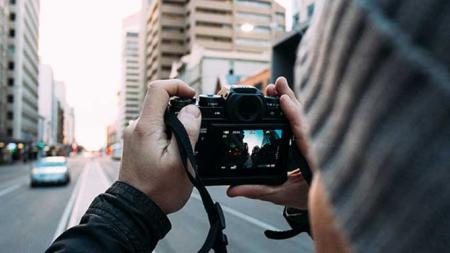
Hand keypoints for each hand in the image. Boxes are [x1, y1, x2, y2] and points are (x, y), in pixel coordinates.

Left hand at [119, 80, 200, 213]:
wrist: (137, 209)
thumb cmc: (158, 190)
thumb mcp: (181, 161)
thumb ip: (188, 131)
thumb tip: (192, 110)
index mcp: (146, 127)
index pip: (158, 89)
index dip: (178, 86)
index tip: (193, 97)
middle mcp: (136, 127)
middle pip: (161, 103)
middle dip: (181, 112)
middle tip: (194, 133)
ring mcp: (135, 136)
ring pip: (160, 118)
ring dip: (176, 127)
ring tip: (183, 151)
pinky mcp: (137, 144)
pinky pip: (155, 130)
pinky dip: (168, 135)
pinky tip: (174, 154)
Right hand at [227, 77, 311, 209]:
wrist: (326, 203)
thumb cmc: (308, 198)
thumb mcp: (281, 195)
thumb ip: (257, 190)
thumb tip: (233, 190)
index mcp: (314, 157)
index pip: (304, 131)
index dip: (294, 114)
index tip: (284, 100)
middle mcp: (317, 145)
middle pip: (305, 117)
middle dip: (289, 99)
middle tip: (276, 85)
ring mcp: (316, 141)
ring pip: (306, 116)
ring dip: (291, 101)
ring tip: (277, 88)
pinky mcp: (313, 140)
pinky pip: (305, 121)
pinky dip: (295, 109)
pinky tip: (286, 101)